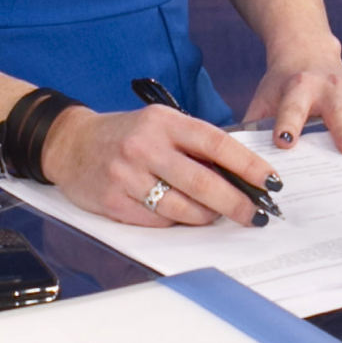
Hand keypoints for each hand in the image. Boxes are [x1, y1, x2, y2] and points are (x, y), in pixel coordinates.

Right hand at [40, 104, 277, 228]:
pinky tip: (181, 215)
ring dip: (207, 216)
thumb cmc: (125, 135)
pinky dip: (176, 221)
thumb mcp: (160, 124)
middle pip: (203, 182)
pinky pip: (159, 221)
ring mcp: (127, 175)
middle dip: (237, 203)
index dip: (249, 166)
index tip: (271, 181)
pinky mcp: (114, 201)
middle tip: (256, 214)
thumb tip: (240, 174)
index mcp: (163, 121)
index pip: (216, 144)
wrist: (70, 143)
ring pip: (183, 208)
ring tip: (216, 215)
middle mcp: (145, 146)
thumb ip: (194, 145)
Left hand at [241, 59, 341, 154]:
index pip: (290, 109)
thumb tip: (235, 155)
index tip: (284, 142)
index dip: (287, 125)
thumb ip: (252, 125)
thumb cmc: (283, 84)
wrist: (304, 50)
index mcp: (296, 89)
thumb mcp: (263, 98)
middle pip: (336, 109)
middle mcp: (325, 85)